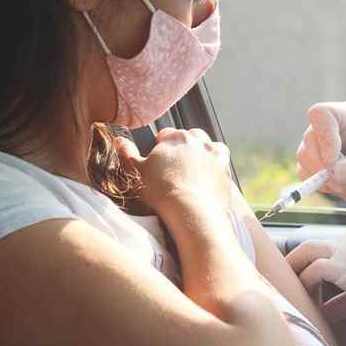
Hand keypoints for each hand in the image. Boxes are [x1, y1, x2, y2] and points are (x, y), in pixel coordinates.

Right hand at [114, 128, 231, 217]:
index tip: (157, 160)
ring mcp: (214, 154)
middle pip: (188, 136)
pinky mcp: (225, 170)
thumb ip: (127, 153)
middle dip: (182, 147)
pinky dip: (216, 163)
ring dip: (201, 151)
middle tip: (174, 166)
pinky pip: (222, 160)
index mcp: (175, 137)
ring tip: (192, 168)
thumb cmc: (161, 191)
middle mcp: (197, 141)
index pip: (165, 134)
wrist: (191, 211)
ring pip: (208, 145)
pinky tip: (208, 175)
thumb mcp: (136, 171)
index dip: (159, 146)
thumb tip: (119, 140)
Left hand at [286, 227, 345, 322]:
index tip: (297, 286)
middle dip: (290, 267)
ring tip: (292, 300)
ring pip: (304, 254)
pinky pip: (313, 271)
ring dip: (295, 278)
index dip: (305, 267)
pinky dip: (305, 287)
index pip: (322, 248)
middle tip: (283, 290)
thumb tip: (327, 312)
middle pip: (306, 246)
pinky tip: (309, 306)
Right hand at [296, 101, 345, 213]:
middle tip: (342, 179)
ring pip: (303, 156)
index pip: (321, 114)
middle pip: (309, 138)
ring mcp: (323, 146)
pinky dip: (318, 184)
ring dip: (320, 175)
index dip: (324, 136)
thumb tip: (335, 172)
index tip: (335, 160)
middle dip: (322, 163)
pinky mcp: (318, 165)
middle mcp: (333, 128)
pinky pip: (304, 172)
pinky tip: (339, 186)